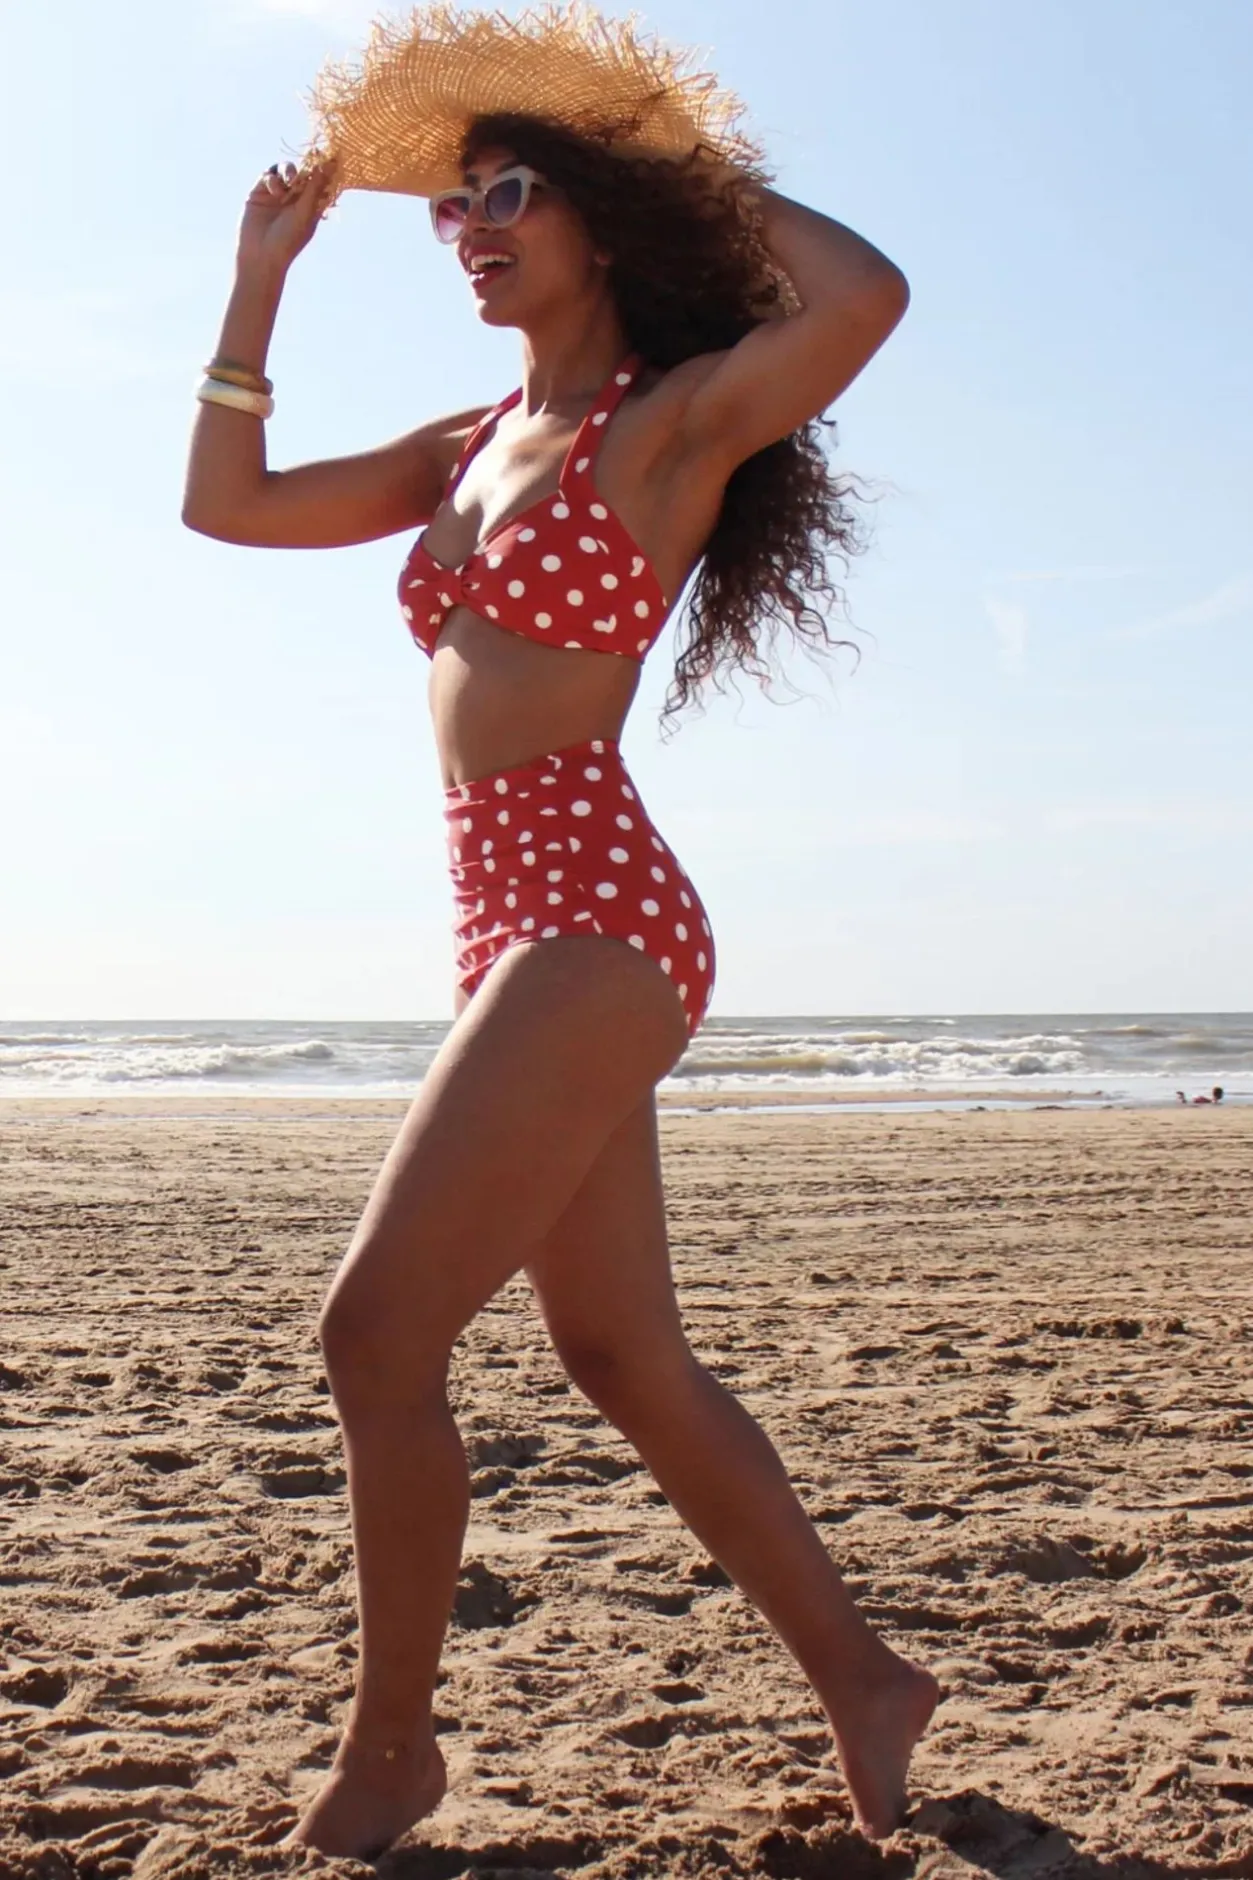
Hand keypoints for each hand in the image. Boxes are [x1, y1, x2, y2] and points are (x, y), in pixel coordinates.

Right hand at [236, 159, 335, 278]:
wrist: (260, 254)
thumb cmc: (288, 240)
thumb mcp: (305, 213)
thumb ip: (315, 188)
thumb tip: (328, 165)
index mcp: (311, 205)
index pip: (320, 182)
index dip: (325, 169)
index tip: (333, 156)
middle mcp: (295, 198)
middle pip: (303, 172)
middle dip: (306, 166)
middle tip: (309, 164)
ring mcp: (277, 194)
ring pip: (285, 170)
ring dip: (290, 171)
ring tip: (290, 181)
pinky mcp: (260, 192)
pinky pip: (269, 175)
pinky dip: (274, 179)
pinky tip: (276, 192)